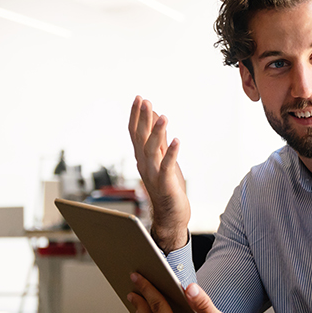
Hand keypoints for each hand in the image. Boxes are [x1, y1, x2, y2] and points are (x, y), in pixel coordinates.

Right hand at [129, 96, 191, 251]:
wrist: (170, 215)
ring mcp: (153, 173)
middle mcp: (144, 163)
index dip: (136, 115)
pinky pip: (167, 166)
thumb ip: (158, 138)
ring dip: (157, 132)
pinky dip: (171, 153)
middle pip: (139, 138)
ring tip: (163, 116)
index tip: (139, 98)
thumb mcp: (162, 157)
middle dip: (141, 118)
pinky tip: (176, 140)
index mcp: (143, 156)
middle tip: (143, 100)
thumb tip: (155, 116)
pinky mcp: (165, 183)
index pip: (135, 133)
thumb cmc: (167, 185)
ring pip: (151, 150)